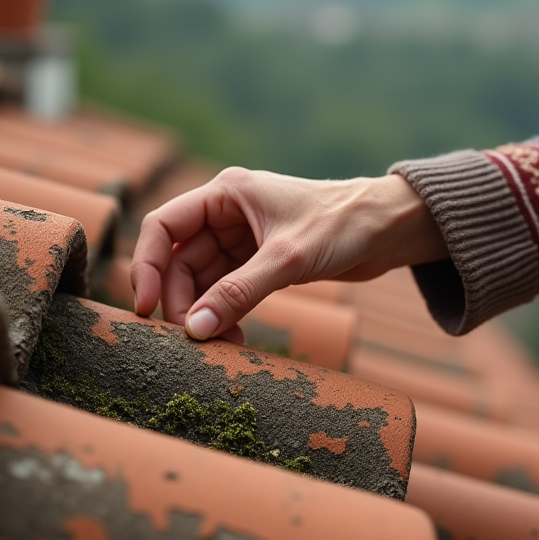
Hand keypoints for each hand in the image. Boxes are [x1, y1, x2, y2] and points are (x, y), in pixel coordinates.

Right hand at [131, 167, 447, 340]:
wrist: (390, 228)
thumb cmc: (344, 224)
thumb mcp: (288, 259)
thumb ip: (239, 293)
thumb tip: (196, 330)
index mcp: (225, 193)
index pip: (162, 227)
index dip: (148, 267)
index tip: (148, 309)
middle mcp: (226, 213)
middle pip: (179, 261)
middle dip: (182, 302)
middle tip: (193, 340)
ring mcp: (241, 239)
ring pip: (201, 281)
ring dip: (205, 314)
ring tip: (220, 346)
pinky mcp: (259, 262)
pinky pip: (226, 291)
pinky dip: (225, 315)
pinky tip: (234, 338)